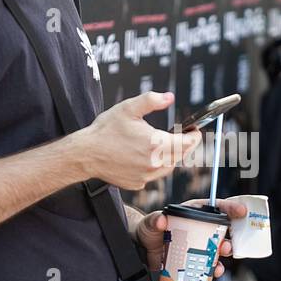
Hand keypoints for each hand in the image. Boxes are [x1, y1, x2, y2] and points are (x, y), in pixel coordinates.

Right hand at [78, 90, 201, 190]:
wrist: (85, 154)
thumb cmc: (105, 130)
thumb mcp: (128, 108)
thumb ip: (151, 100)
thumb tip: (169, 97)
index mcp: (156, 144)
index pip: (188, 143)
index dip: (195, 135)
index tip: (195, 129)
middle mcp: (154, 163)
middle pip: (182, 156)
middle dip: (186, 145)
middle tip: (184, 135)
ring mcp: (146, 176)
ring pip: (169, 167)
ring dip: (171, 156)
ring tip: (165, 144)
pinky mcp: (137, 183)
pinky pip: (154, 175)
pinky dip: (155, 166)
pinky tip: (146, 156)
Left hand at [134, 197, 246, 278]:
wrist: (142, 249)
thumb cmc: (148, 230)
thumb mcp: (150, 223)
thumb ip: (154, 220)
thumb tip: (161, 220)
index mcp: (193, 212)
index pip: (215, 207)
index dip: (230, 208)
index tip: (241, 211)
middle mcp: (199, 227)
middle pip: (221, 230)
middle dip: (230, 237)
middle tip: (229, 246)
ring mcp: (199, 243)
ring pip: (218, 247)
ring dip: (224, 254)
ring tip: (221, 260)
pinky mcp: (195, 258)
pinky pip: (209, 263)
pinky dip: (214, 269)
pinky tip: (215, 273)